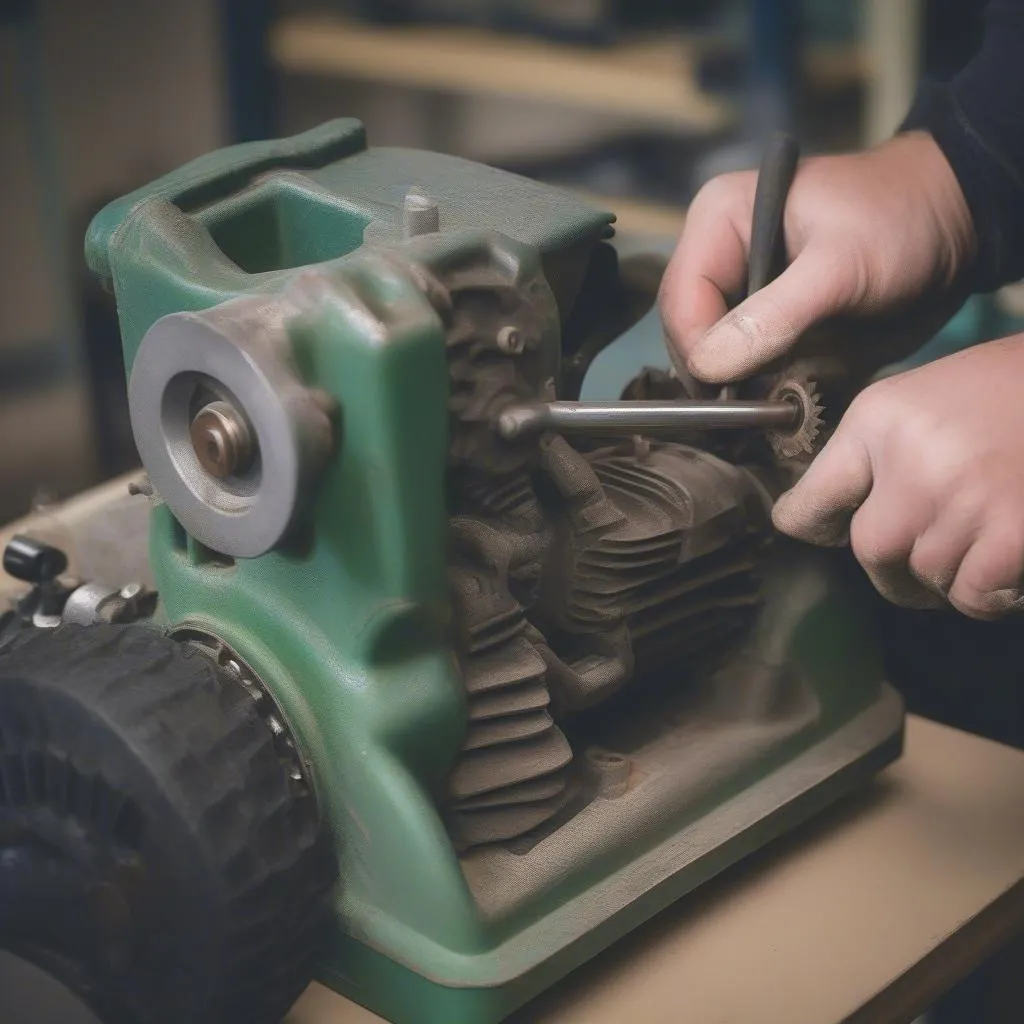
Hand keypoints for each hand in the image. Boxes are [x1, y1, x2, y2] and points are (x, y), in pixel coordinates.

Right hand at [659, 132, 975, 382]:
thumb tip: (709, 366)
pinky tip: (781, 399)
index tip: (732, 392)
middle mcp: (718, 254)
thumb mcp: (841, 266)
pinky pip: (740, 364)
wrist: (953, 225)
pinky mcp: (761, 319)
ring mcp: (738, 290)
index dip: (697, 352)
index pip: (679, 301)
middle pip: (686, 332)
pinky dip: (756, 388)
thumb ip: (774, 315)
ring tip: (772, 405)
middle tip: (756, 406)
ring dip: (735, 387)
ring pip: (709, 355)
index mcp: (719, 220)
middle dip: (715, 374)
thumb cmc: (900, 222)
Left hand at [772, 336, 1023, 619]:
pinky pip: (973, 596)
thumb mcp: (920, 398)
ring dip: (946, 575)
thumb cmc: (1005, 388)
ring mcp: (964, 500)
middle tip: (915, 561)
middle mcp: (912, 460)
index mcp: (880, 419)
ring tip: (976, 543)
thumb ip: (872, 452)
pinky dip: (985, 594)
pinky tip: (1004, 565)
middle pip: (870, 550)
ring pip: (925, 577)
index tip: (809, 530)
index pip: (813, 498)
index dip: (806, 522)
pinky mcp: (1014, 534)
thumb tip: (824, 519)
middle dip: (890, 565)